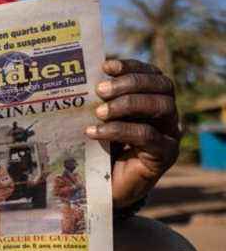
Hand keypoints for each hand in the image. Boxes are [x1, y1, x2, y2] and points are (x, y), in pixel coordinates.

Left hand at [86, 59, 179, 207]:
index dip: (131, 66)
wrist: (107, 184)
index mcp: (153, 97)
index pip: (151, 73)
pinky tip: (94, 132)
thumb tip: (80, 77)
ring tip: (99, 111)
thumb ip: (99, 98)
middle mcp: (167, 113)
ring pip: (160, 107)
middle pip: (161, 86)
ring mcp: (170, 133)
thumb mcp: (100, 117)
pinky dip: (118, 130)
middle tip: (100, 90)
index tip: (106, 66)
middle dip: (129, 83)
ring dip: (127, 104)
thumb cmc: (102, 145)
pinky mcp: (165, 154)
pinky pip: (147, 135)